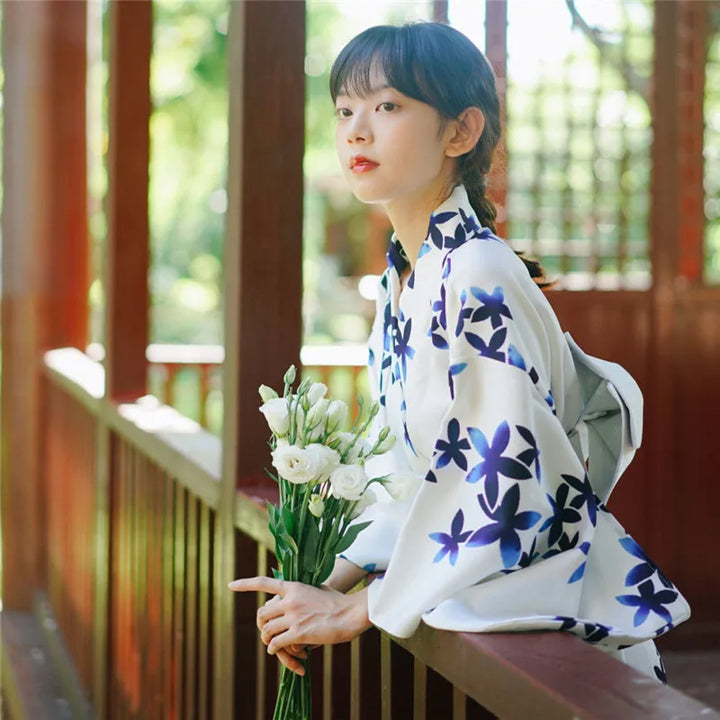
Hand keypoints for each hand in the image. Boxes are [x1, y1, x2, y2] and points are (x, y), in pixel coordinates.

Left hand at [228, 576, 370, 671]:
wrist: (350, 613)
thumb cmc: (338, 601)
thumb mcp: (318, 587)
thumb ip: (303, 590)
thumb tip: (294, 590)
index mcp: (294, 586)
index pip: (264, 582)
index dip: (245, 584)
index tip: (230, 585)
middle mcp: (290, 599)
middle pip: (262, 613)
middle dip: (261, 624)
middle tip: (267, 631)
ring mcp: (293, 616)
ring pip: (267, 630)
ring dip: (268, 639)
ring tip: (274, 643)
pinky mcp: (299, 633)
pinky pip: (276, 643)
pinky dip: (274, 649)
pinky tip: (278, 650)